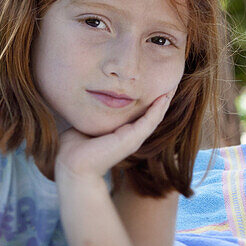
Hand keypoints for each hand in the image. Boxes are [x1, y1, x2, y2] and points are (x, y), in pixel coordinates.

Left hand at [55, 91, 173, 182]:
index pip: (139, 114)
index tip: (153, 81)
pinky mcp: (132, 138)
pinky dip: (159, 107)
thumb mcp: (88, 124)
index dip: (148, 99)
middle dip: (161, 98)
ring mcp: (133, 138)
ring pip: (155, 116)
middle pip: (151, 114)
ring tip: (173, 85)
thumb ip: (94, 114)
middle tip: (170, 79)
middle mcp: (131, 136)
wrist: (72, 165)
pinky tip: (165, 95)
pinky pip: (151, 119)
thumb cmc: (74, 147)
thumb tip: (89, 101)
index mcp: (121, 134)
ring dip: (165, 100)